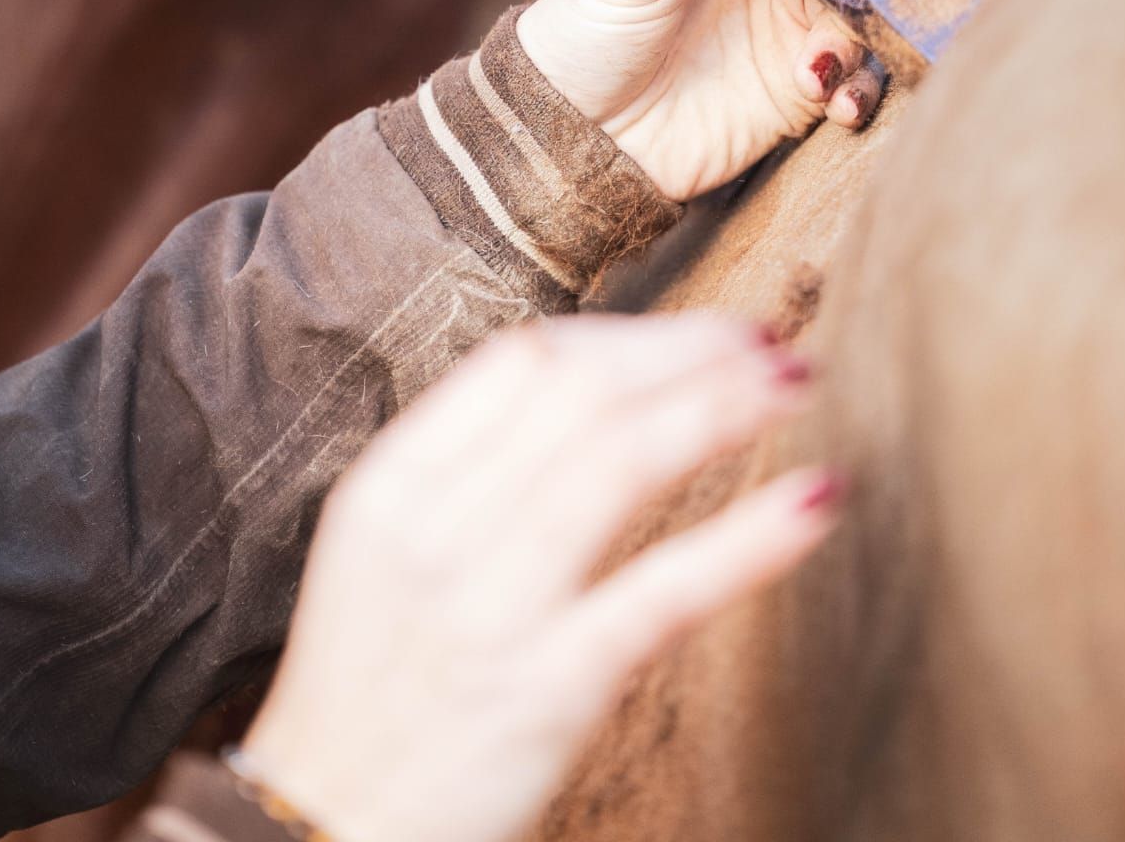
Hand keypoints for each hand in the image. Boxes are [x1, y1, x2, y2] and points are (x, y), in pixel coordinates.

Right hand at [241, 314, 841, 841]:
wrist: (311, 840)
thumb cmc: (369, 693)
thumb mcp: (384, 555)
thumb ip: (470, 472)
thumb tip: (595, 390)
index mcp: (393, 485)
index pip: (523, 361)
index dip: (626, 332)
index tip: (697, 333)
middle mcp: (438, 532)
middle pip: (582, 393)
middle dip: (687, 352)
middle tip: (766, 337)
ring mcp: (491, 611)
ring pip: (620, 464)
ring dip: (720, 407)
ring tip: (793, 379)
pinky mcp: (547, 693)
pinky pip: (661, 593)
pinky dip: (747, 538)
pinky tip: (814, 499)